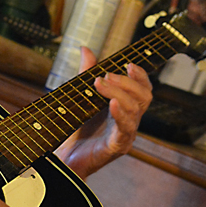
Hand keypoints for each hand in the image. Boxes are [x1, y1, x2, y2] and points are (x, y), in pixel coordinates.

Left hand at [55, 46, 151, 178]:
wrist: (62, 157)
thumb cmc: (74, 129)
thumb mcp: (80, 96)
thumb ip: (85, 73)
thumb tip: (85, 48)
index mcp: (124, 109)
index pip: (143, 90)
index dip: (140, 76)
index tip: (129, 64)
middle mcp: (128, 122)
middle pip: (143, 98)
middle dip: (127, 82)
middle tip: (105, 75)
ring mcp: (124, 135)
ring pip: (135, 111)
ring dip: (119, 93)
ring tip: (100, 83)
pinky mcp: (116, 147)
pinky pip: (124, 130)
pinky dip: (120, 115)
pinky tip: (112, 104)